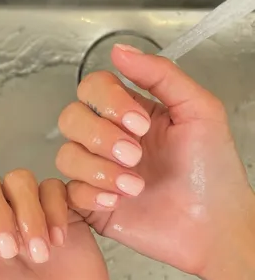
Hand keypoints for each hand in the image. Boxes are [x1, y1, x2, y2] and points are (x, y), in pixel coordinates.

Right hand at [56, 44, 254, 276]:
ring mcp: (98, 172)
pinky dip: (92, 193)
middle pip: (71, 118)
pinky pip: (69, 191)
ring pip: (66, 155)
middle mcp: (110, 140)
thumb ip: (161, 75)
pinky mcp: (91, 203)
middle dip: (101, 136)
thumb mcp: (200, 110)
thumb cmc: (214, 174)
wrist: (213, 228)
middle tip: (135, 155)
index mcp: (132, 114)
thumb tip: (120, 50)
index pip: (94, 88)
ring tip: (134, 184)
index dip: (108, 101)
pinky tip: (120, 200)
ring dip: (98, 169)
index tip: (140, 124)